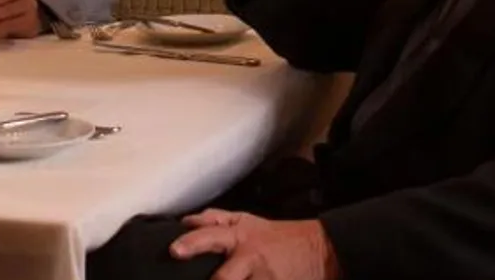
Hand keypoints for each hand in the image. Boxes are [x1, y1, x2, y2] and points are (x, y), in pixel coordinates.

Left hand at [170, 210, 336, 279]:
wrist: (320, 250)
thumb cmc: (276, 236)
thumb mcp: (247, 221)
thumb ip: (215, 220)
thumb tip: (186, 222)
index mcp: (240, 238)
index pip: (211, 237)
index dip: (192, 244)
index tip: (175, 251)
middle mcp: (250, 260)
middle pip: (225, 278)